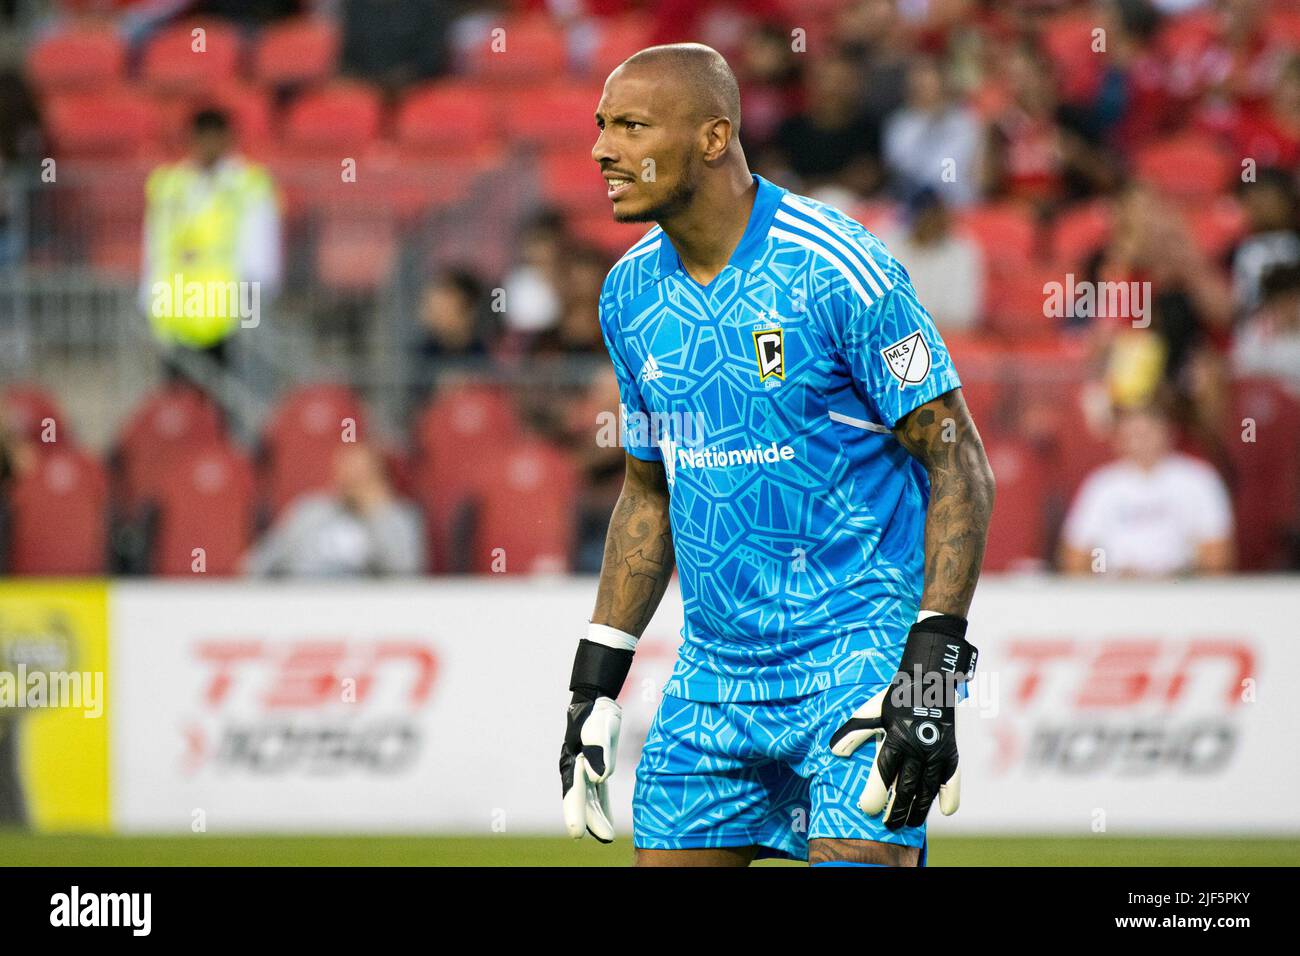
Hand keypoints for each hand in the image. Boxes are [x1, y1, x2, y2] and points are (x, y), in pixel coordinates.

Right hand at [559, 695, 621, 841]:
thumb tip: (598, 778)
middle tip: (605, 837)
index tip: (577, 834)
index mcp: (573, 761)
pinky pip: (598, 793)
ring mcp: (584, 770)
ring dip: (597, 817)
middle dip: (591, 820)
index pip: (574, 792)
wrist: (595, 702)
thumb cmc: (596, 714)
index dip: (575, 813)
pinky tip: (606, 820)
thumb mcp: (599, 729)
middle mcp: (575, 769)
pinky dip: (602, 807)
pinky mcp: (596, 768)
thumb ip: (600, 753)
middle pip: (583, 800)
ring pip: (590, 799)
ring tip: (607, 836)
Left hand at [830, 615, 976, 829]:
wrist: (930, 681)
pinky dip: (949, 797)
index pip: (882, 774)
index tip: (866, 808)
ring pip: (927, 791)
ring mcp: (936, 754)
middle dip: (894, 811)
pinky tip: (944, 811)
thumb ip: (853, 732)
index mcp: (895, 738)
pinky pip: (952, 781)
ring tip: (907, 823)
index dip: (874, 794)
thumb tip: (834, 752)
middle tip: (886, 825)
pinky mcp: (951, 754)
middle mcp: (917, 749)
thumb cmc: (895, 699)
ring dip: (917, 810)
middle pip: (905, 789)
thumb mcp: (870, 711)